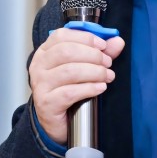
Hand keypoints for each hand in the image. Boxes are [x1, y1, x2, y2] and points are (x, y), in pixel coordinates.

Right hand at [29, 28, 124, 144]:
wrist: (57, 121)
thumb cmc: (68, 90)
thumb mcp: (83, 67)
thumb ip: (99, 53)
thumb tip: (117, 41)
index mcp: (45, 52)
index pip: (62, 36)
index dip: (85, 38)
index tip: (103, 45)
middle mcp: (39, 66)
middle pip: (66, 52)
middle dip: (93, 56)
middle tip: (107, 63)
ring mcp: (40, 85)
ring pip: (69, 71)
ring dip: (94, 72)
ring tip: (107, 76)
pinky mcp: (46, 103)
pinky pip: (70, 92)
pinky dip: (89, 88)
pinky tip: (100, 88)